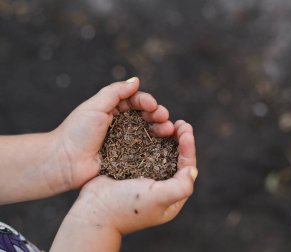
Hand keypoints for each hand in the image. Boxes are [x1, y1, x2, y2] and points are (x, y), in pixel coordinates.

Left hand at [52, 77, 174, 190]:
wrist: (65, 162)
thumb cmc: (77, 132)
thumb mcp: (95, 106)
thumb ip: (115, 92)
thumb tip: (136, 80)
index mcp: (113, 109)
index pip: (135, 100)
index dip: (146, 101)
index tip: (152, 105)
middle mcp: (121, 124)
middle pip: (145, 115)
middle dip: (157, 114)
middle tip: (164, 117)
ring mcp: (126, 142)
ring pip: (149, 131)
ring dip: (161, 128)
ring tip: (169, 129)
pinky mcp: (128, 158)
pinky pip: (145, 149)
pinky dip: (157, 145)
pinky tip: (166, 143)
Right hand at [67, 120, 196, 233]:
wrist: (92, 211)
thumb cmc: (125, 208)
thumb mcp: (158, 199)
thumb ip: (180, 187)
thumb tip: (193, 170)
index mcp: (171, 198)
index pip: (186, 169)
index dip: (188, 148)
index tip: (186, 131)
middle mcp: (161, 188)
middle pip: (176, 159)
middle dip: (180, 140)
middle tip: (181, 123)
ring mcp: (145, 178)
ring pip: (161, 153)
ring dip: (166, 137)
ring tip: (168, 122)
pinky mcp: (131, 170)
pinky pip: (144, 151)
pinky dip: (150, 138)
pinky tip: (150, 127)